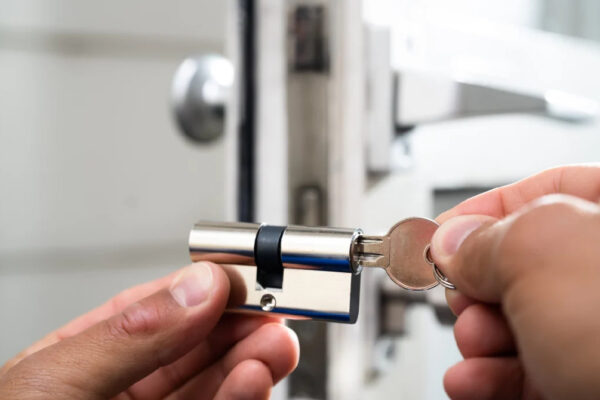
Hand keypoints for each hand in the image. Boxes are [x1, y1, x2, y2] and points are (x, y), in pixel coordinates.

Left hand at [0, 262, 298, 398]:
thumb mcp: (52, 386)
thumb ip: (130, 335)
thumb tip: (197, 287)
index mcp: (80, 366)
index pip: (150, 314)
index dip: (197, 290)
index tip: (237, 276)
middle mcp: (121, 398)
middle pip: (194, 349)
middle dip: (237, 325)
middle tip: (269, 308)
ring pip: (214, 387)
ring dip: (249, 361)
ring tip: (271, 343)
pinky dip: (243, 398)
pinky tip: (253, 379)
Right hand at [430, 165, 599, 399]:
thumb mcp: (542, 253)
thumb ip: (486, 237)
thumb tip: (453, 242)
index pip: (548, 191)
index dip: (485, 209)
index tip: (442, 233)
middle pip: (525, 265)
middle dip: (478, 284)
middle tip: (460, 294)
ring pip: (522, 324)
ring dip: (478, 337)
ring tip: (471, 345)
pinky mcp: (589, 383)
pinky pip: (528, 372)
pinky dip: (488, 378)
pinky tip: (471, 381)